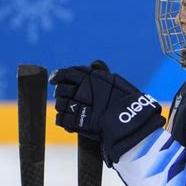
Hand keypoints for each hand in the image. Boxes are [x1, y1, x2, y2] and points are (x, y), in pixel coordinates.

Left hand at [49, 64, 164, 164]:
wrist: (131, 123)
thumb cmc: (127, 102)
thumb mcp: (116, 82)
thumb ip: (102, 72)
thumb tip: (94, 62)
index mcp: (90, 78)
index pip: (67, 73)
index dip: (58, 76)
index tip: (54, 79)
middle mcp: (82, 90)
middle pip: (61, 89)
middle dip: (61, 93)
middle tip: (65, 97)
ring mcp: (78, 107)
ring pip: (60, 104)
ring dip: (62, 107)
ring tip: (69, 110)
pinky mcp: (76, 123)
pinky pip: (61, 119)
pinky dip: (62, 120)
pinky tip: (68, 122)